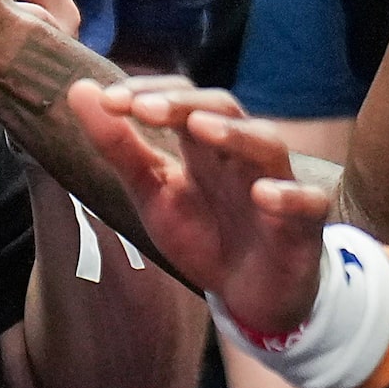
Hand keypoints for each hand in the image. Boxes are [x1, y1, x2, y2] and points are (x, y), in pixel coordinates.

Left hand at [67, 80, 329, 331]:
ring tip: (199, 128)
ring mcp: (276, 184)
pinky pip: (308, 202)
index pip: (181, 99)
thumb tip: (80, 90)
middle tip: (144, 108)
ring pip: (267, 144)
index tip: (108, 100)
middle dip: (184, 105)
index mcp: (203, 145)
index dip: (148, 92)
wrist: (247, 297)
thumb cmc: (202, 235)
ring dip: (234, 133)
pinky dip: (289, 195)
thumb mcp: (152, 193)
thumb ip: (118, 146)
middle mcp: (241, 154)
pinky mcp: (305, 225)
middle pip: (223, 109)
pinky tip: (264, 194)